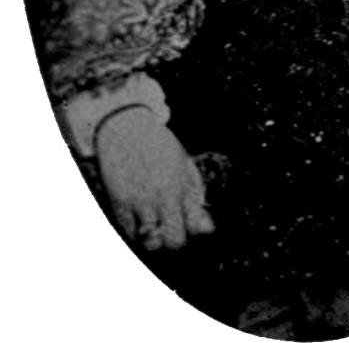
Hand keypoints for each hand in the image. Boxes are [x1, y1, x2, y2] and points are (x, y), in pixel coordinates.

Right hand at [95, 106, 214, 250]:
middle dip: (174, 238)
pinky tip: (138, 217)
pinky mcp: (119, 202)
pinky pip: (129, 233)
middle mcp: (161, 196)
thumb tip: (207, 228)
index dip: (193, 228)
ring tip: (153, 223)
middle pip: (174, 241)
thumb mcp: (184, 163)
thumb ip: (195, 195)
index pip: (195, 227)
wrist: (125, 127)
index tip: (187, 220)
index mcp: (180, 186)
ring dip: (153, 237)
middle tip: (169, 226)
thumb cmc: (159, 146)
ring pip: (150, 243)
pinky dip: (135, 231)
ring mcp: (138, 201)